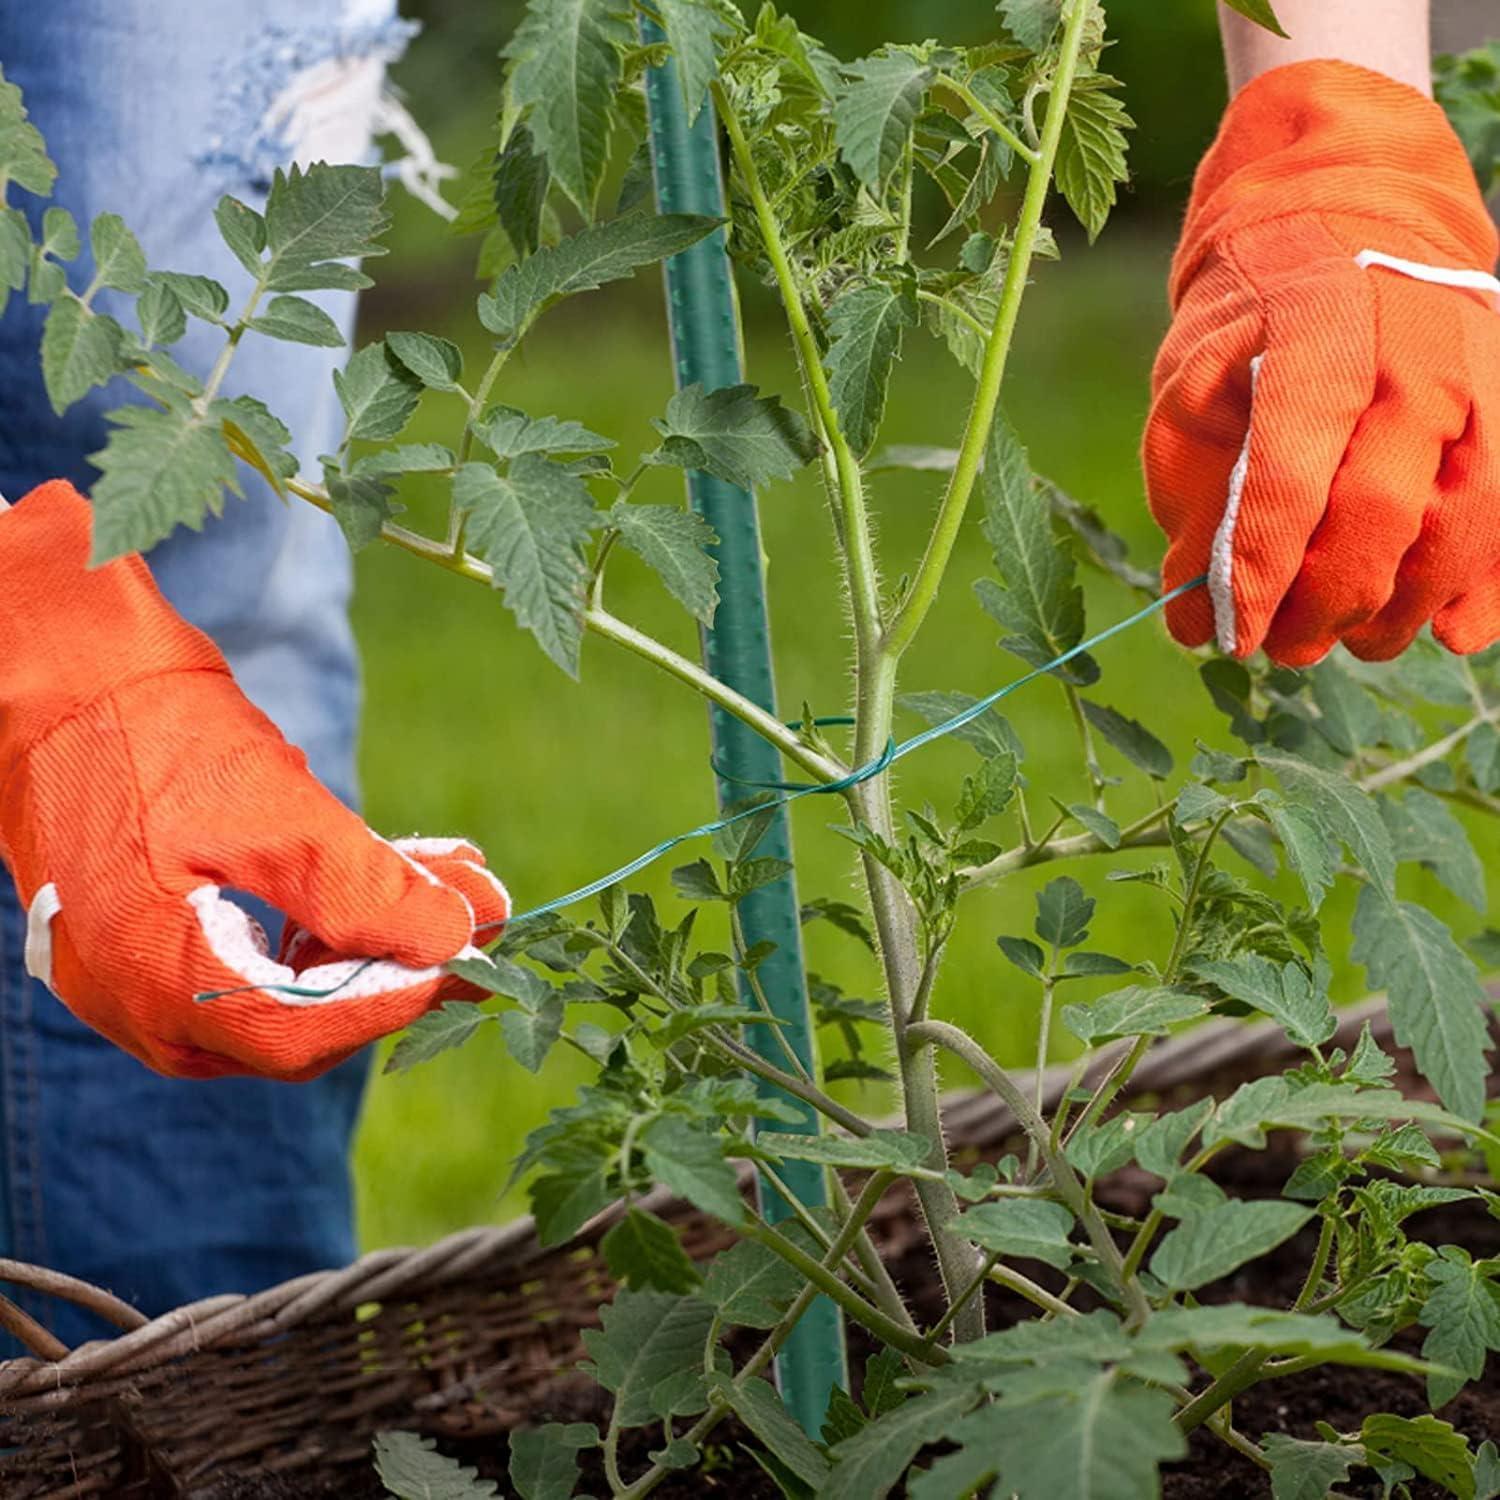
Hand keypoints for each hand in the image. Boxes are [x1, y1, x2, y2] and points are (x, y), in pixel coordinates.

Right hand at [0, 482, 509, 1080]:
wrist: (64, 675)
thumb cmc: (157, 735)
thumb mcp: (277, 812)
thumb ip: (368, 889)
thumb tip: (462, 937)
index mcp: (155, 981)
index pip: (304, 1037)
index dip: (398, 999)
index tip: (475, 954)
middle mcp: (138, 1006)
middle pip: (300, 1027)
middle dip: (399, 964)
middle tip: (480, 909)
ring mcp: (137, 982)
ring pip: (285, 995)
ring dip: (375, 940)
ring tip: (451, 875)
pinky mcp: (150, 947)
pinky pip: (254, 964)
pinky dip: (327, 927)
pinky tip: (385, 873)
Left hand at [1144, 60, 1499, 665]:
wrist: (1353, 210)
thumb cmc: (1255, 312)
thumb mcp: (1192, 386)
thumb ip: (1193, 500)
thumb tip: (1194, 621)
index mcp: (1317, 340)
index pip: (1288, 481)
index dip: (1260, 574)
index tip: (1234, 637)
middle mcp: (1417, 355)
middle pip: (1381, 516)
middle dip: (1329, 604)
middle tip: (1288, 650)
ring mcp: (1483, 377)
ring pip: (1461, 525)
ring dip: (1405, 607)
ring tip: (1356, 642)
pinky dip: (1488, 583)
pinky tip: (1451, 632)